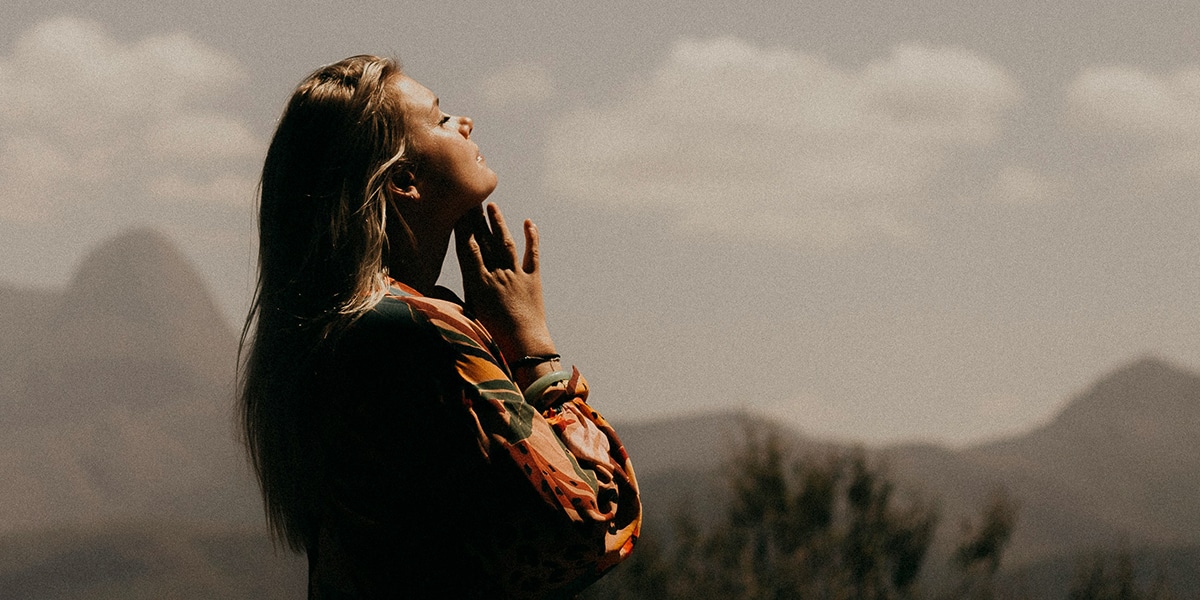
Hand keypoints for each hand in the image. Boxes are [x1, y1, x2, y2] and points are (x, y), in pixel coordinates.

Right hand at [455, 204, 556, 370]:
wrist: (524, 345)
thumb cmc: (491, 335)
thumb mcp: (467, 316)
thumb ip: (450, 299)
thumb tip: (430, 288)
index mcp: (478, 282)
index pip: (468, 248)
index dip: (462, 228)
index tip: (457, 210)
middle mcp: (496, 274)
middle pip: (485, 241)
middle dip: (476, 219)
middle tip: (471, 198)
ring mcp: (516, 275)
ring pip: (506, 243)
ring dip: (499, 224)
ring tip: (492, 206)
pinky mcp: (533, 280)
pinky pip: (532, 255)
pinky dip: (532, 238)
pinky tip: (529, 223)